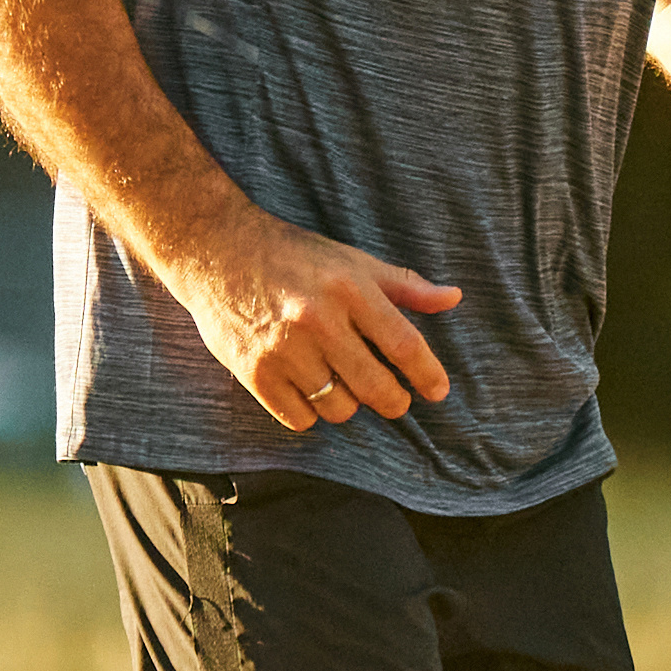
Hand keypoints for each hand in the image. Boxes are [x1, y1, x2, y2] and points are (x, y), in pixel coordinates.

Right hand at [176, 212, 470, 432]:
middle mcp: (317, 320)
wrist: (217, 252)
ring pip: (338, 408)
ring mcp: (283, 349)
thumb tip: (454, 298)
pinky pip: (300, 419)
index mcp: (349, 288)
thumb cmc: (294, 256)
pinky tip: (307, 389)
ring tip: (339, 382)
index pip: (404, 344)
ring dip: (346, 404)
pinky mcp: (254, 372)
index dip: (428, 375)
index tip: (438, 392)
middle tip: (394, 400)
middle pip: (375, 387)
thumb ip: (404, 287)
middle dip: (394, 402)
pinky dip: (310, 412)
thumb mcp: (352, 261)